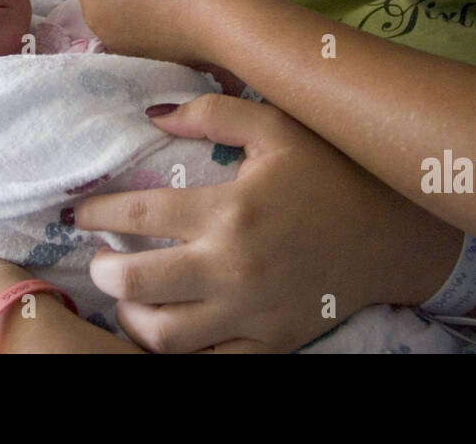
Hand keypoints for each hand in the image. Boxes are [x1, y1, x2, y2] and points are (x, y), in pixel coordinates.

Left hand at [74, 94, 459, 352]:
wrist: (394, 233)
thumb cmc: (332, 172)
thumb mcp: (278, 127)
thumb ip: (213, 113)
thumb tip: (153, 114)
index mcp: (229, 210)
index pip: (135, 216)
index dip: (96, 213)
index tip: (81, 213)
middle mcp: (232, 267)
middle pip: (135, 284)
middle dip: (103, 271)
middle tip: (100, 260)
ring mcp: (250, 313)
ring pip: (163, 336)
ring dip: (131, 317)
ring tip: (128, 299)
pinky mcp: (271, 343)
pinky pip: (211, 361)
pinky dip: (181, 350)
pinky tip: (172, 327)